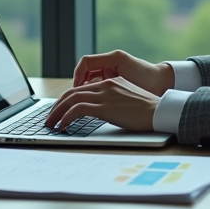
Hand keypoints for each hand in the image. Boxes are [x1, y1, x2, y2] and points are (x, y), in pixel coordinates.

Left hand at [45, 75, 159, 131]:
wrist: (160, 112)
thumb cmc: (148, 111)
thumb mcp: (127, 101)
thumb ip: (113, 102)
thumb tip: (102, 112)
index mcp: (110, 82)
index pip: (81, 88)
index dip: (66, 100)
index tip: (59, 111)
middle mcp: (105, 85)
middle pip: (71, 92)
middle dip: (56, 106)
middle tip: (49, 119)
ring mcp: (104, 95)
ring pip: (71, 99)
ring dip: (57, 113)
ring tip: (50, 124)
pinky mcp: (105, 106)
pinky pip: (78, 109)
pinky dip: (66, 117)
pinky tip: (63, 126)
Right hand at [73, 50, 174, 95]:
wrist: (162, 83)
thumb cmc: (146, 76)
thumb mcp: (125, 74)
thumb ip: (107, 76)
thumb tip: (87, 85)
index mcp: (113, 58)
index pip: (86, 62)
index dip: (78, 74)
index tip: (76, 88)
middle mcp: (111, 63)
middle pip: (85, 71)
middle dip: (78, 84)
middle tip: (75, 97)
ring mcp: (112, 72)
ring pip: (90, 80)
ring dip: (85, 90)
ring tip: (82, 102)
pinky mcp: (115, 82)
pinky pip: (99, 86)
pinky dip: (93, 93)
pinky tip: (93, 103)